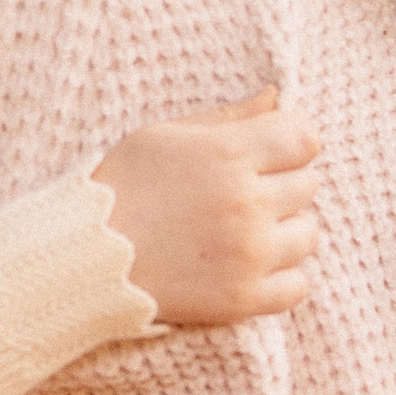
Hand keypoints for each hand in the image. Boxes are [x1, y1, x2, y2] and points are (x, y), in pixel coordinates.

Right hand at [93, 89, 321, 327]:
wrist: (87, 256)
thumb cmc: (123, 186)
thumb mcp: (166, 135)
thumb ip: (229, 117)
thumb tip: (277, 97)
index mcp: (229, 154)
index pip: (305, 138)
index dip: (290, 142)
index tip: (269, 153)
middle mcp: (247, 202)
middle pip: (308, 185)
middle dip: (281, 184)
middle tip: (241, 194)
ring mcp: (249, 254)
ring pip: (308, 234)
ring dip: (284, 231)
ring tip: (244, 231)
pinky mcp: (244, 298)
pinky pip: (299, 285)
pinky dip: (281, 276)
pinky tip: (249, 265)